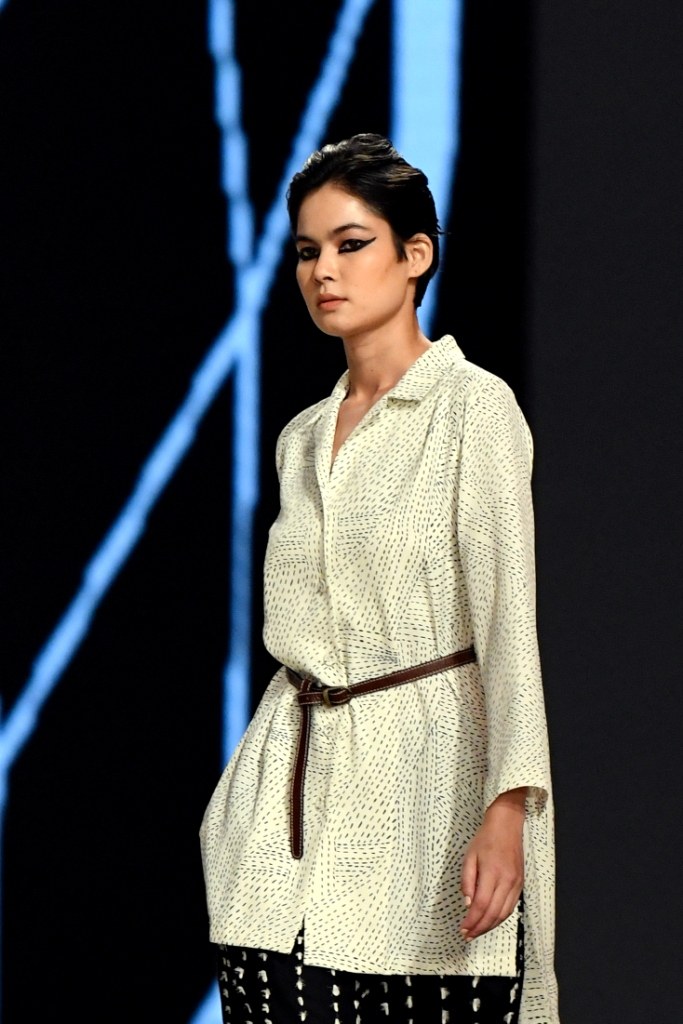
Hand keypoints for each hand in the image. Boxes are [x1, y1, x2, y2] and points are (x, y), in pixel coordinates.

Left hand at [459, 787, 525, 941]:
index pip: (482, 905)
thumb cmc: (486, 838)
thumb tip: (468, 903)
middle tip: (468, 935)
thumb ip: (468, 881)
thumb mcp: (469, 856)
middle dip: (480, 928)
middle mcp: (507, 880)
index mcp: (492, 872)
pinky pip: (511, 906)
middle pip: (494, 913)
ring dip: (490, 926)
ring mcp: (516, 883)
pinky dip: (500, 917)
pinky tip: (490, 920)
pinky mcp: (520, 883)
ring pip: (504, 913)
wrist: (507, 824)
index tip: (463, 929)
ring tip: (477, 931)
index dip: (472, 920)